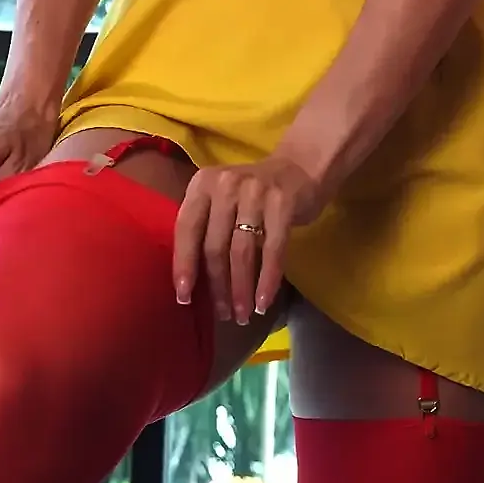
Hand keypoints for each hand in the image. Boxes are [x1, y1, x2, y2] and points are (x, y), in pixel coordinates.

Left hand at [173, 157, 324, 324]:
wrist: (299, 168)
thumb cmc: (252, 194)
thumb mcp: (221, 200)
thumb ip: (204, 227)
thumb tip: (190, 282)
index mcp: (203, 184)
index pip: (186, 228)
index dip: (184, 265)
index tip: (184, 298)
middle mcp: (226, 185)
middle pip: (215, 245)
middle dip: (217, 285)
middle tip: (222, 314)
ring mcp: (255, 192)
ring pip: (242, 251)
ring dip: (241, 288)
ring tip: (242, 314)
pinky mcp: (283, 203)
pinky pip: (272, 250)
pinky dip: (268, 280)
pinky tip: (263, 302)